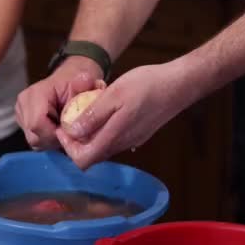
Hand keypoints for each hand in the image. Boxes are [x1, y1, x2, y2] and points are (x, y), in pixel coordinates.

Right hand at [16, 56, 104, 149]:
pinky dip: (48, 139)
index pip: (37, 125)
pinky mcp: (22, 121)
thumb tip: (86, 79)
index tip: (71, 130)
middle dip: (54, 139)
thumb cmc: (79, 83)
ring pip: (34, 141)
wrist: (71, 80)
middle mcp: (23, 103)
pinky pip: (35, 140)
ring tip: (65, 128)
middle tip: (70, 130)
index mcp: (35, 93)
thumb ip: (84, 85)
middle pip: (34, 137)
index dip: (55, 133)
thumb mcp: (86, 82)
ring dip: (52, 140)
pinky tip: (58, 128)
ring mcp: (20, 113)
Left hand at [57, 61, 194, 169]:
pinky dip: (104, 125)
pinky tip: (107, 104)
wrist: (179, 84)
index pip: (82, 160)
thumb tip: (73, 133)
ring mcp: (130, 140)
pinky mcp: (137, 134)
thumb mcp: (113, 95)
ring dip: (91, 128)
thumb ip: (93, 116)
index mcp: (114, 137)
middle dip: (77, 136)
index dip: (68, 147)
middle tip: (75, 112)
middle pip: (90, 154)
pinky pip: (113, 136)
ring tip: (91, 104)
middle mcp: (121, 144)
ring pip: (101, 144)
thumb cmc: (148, 85)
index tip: (64, 128)